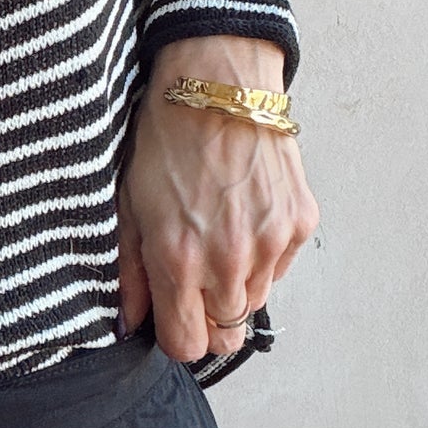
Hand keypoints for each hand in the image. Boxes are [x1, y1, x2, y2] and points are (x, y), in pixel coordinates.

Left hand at [116, 36, 319, 361]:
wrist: (219, 82)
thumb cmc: (166, 136)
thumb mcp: (129, 202)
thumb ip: (130, 271)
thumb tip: (132, 322)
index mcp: (179, 260)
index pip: (188, 345)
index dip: (178, 334)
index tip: (173, 315)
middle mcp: (229, 261)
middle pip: (226, 332)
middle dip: (207, 311)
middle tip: (195, 271)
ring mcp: (270, 243)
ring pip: (254, 301)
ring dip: (236, 284)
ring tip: (218, 236)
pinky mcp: (298, 222)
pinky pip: (281, 266)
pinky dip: (264, 254)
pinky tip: (244, 216)